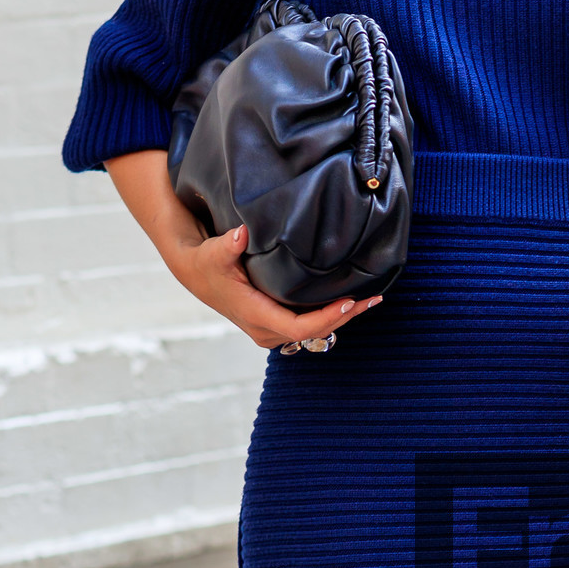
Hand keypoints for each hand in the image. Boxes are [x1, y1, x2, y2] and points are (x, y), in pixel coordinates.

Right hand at [102, 152, 383, 351]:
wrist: (195, 273)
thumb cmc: (206, 261)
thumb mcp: (213, 252)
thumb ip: (227, 245)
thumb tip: (239, 234)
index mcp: (255, 315)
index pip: (298, 327)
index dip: (326, 318)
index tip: (349, 301)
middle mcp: (265, 330)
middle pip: (314, 333)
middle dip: (344, 317)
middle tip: (373, 299)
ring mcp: (271, 331)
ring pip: (314, 333)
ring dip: (342, 319)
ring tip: (371, 300)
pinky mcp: (276, 325)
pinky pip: (309, 327)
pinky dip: (331, 316)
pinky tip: (350, 302)